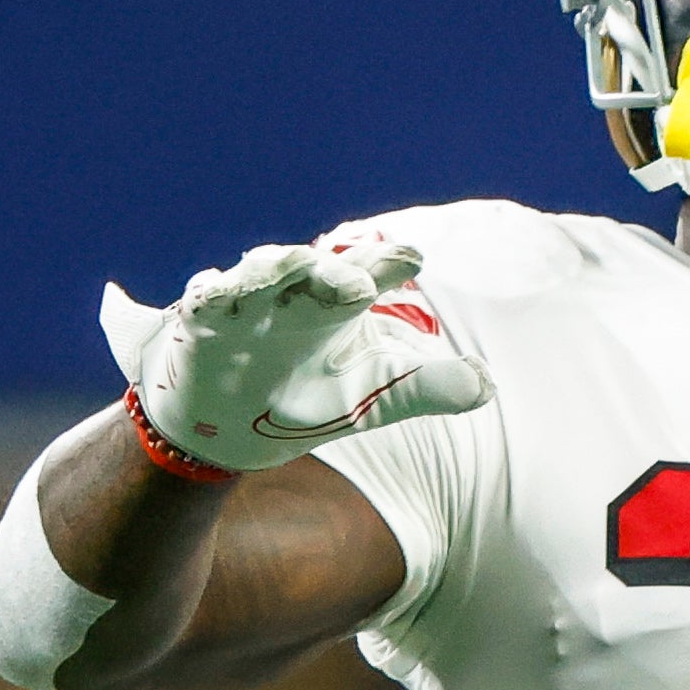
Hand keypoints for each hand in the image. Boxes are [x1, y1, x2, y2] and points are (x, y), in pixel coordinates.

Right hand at [98, 237, 490, 471]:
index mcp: (338, 304)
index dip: (388, 261)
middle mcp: (295, 295)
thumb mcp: (371, 398)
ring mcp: (247, 305)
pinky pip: (203, 300)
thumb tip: (487, 384)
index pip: (368, 273)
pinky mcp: (202, 323)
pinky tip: (207, 291)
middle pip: (316, 268)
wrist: (224, 431)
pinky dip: (206, 293)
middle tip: (359, 281)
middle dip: (334, 267)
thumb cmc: (302, 399)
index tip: (413, 258)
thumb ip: (426, 388)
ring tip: (292, 263)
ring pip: (259, 273)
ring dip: (274, 266)